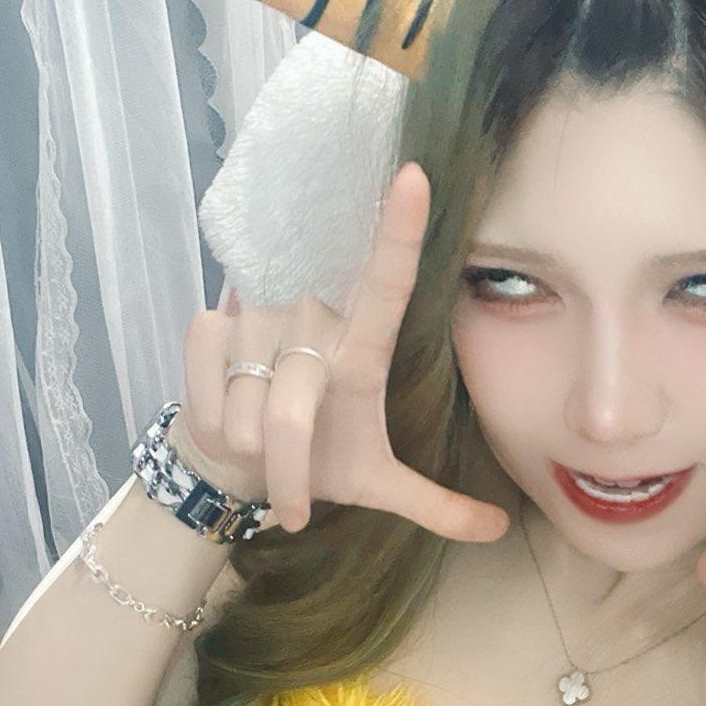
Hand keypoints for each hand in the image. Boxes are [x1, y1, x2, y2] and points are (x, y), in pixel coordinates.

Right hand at [174, 162, 509, 542]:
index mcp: (361, 351)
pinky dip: (212, 426)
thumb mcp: (375, 486)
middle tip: (292, 501)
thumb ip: (435, 504)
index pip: (386, 286)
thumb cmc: (316, 462)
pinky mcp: (209, 325)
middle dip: (287, 474)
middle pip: (293, 414)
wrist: (231, 460)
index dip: (397, 235)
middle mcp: (312, 322)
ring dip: (247, 455)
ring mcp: (257, 318)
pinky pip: (207, 391)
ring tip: (254, 453)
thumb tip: (499, 529)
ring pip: (246, 413)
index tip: (414, 177)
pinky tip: (220, 421)